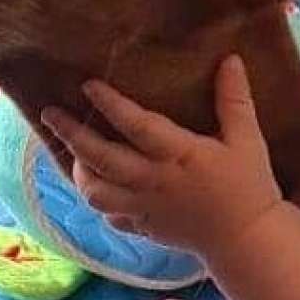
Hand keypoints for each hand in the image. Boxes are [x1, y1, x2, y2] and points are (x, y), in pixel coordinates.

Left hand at [42, 56, 283, 259]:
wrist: (246, 241)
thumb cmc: (249, 186)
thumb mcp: (246, 139)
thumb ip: (234, 100)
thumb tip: (229, 58)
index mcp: (180, 156)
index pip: (137, 126)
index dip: (110, 105)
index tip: (87, 86)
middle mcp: (155, 181)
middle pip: (103, 159)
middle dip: (72, 135)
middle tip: (50, 114)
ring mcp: (144, 207)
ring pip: (96, 192)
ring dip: (79, 170)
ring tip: (71, 151)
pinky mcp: (142, 227)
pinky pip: (108, 214)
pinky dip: (97, 198)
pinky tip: (94, 182)